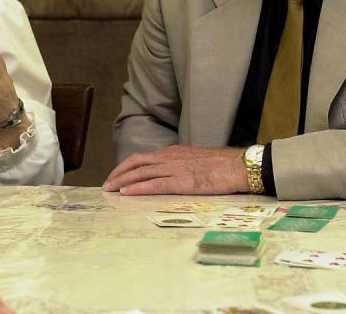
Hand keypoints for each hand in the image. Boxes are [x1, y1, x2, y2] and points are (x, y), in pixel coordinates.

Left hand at [103, 145, 248, 195]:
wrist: (239, 166)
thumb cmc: (222, 165)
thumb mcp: (195, 160)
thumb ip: (180, 165)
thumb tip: (169, 175)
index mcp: (173, 152)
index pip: (142, 157)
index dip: (126, 167)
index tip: (116, 176)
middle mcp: (170, 158)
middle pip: (137, 163)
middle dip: (119, 174)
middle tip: (106, 185)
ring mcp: (175, 169)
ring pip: (141, 173)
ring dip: (123, 181)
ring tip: (110, 190)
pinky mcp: (182, 182)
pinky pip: (155, 184)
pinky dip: (138, 188)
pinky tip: (127, 193)